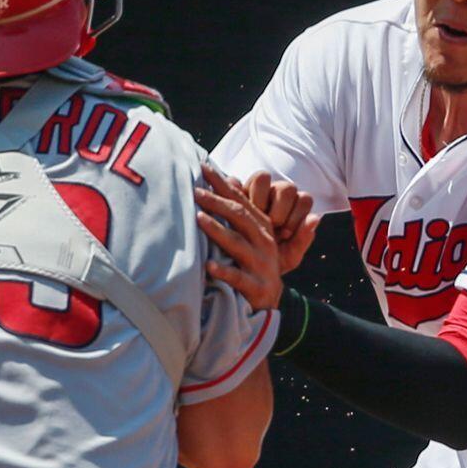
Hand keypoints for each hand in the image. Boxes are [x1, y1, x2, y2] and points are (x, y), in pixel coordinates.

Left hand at [195, 164, 319, 309]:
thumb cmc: (255, 262)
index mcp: (261, 226)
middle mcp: (262, 241)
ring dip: (218, 230)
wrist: (270, 300)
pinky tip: (208, 266)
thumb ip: (243, 209)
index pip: (240, 200)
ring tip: (198, 218)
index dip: (222, 184)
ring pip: (237, 244)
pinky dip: (224, 271)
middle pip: (240, 217)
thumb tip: (231, 179)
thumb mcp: (255, 235)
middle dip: (217, 202)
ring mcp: (259, 263)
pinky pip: (238, 277)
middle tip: (196, 192)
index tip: (203, 167)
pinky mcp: (255, 285)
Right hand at [242, 171, 314, 273]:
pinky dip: (238, 194)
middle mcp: (278, 195)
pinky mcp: (235, 191)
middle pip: (286, 187)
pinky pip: (235, 182)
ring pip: (262, 178)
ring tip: (254, 219)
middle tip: (271, 226)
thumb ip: (303, 238)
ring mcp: (256, 190)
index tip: (285, 234)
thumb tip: (315, 218)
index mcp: (295, 208)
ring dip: (260, 199)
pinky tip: (236, 213)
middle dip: (280, 208)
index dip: (296, 216)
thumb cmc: (271, 261)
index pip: (304, 199)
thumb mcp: (288, 256)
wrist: (244, 273)